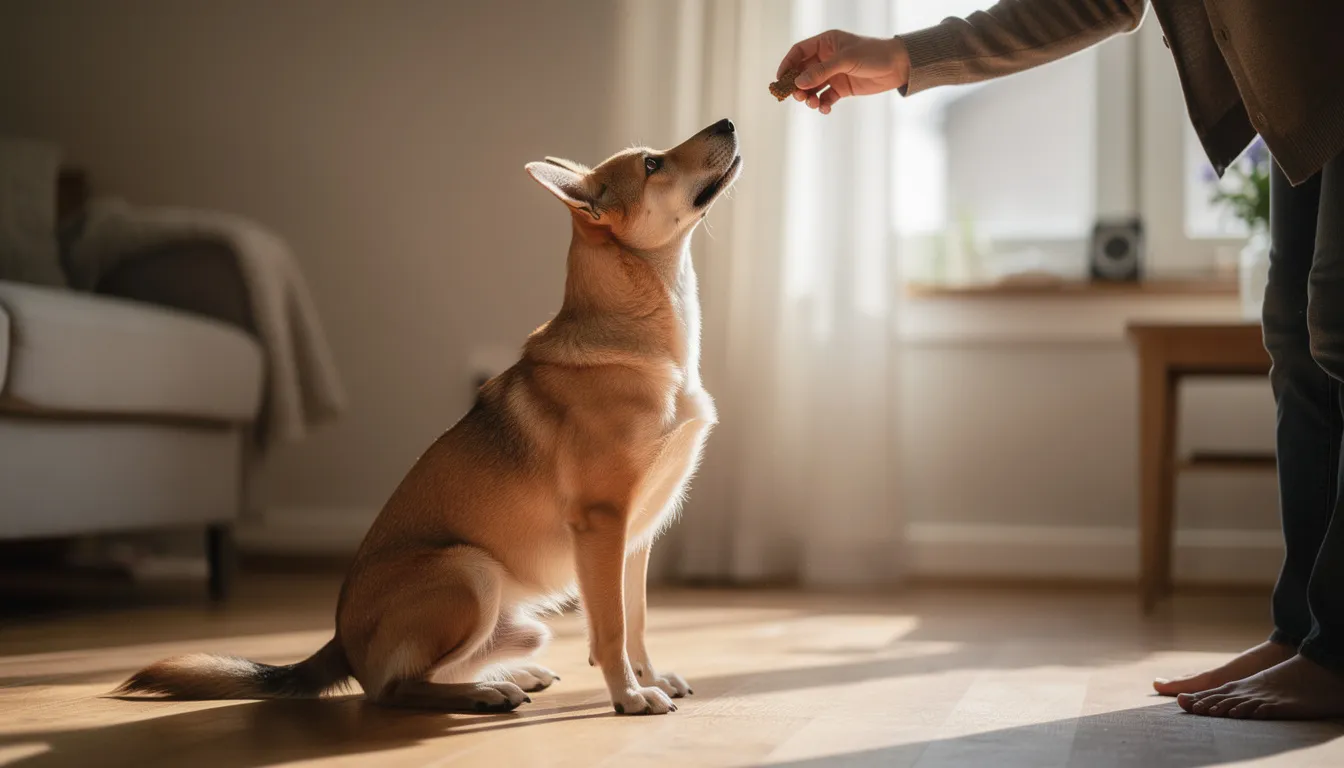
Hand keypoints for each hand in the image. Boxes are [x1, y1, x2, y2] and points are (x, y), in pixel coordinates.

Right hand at [777, 29, 909, 113]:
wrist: (898, 66)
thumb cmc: (873, 54)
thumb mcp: (845, 60)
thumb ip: (821, 71)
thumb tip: (798, 83)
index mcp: (826, 43)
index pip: (799, 52)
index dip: (787, 64)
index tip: (781, 79)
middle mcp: (827, 58)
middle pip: (803, 72)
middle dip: (798, 85)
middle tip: (797, 96)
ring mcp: (834, 74)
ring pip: (813, 87)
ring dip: (809, 97)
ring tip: (812, 103)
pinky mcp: (842, 88)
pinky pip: (826, 98)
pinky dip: (822, 104)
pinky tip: (824, 109)